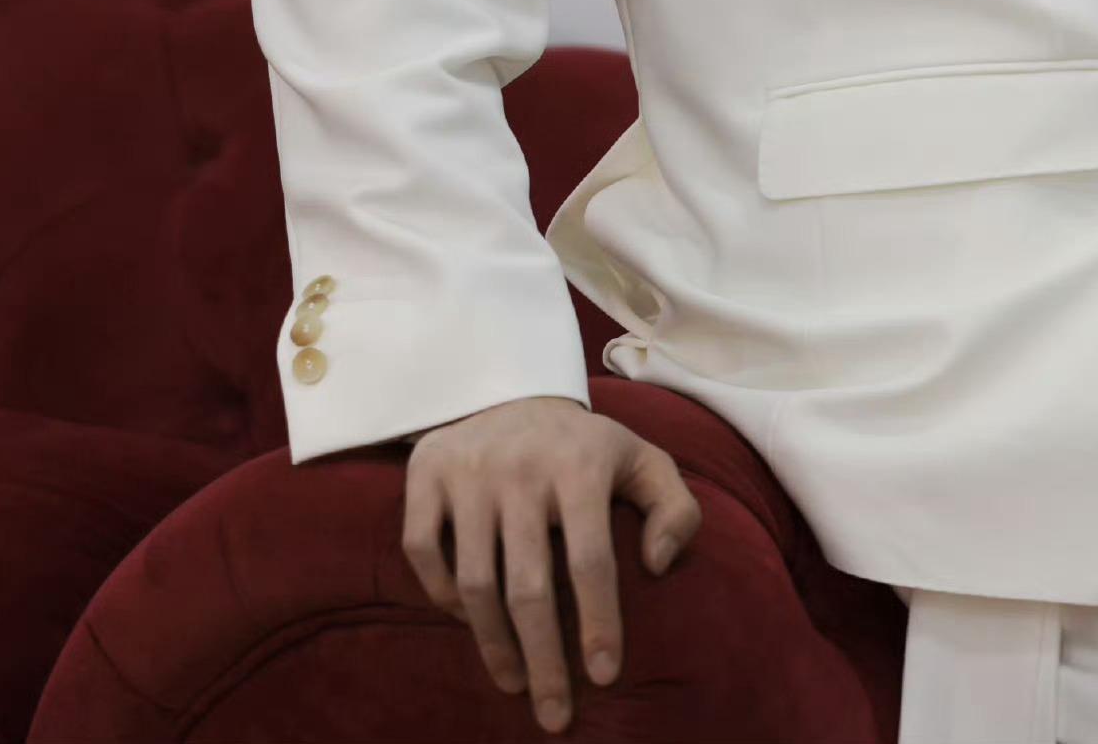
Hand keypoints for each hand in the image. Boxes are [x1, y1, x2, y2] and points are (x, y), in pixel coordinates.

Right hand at [401, 393, 700, 730]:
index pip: (591, 559)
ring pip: (474, 580)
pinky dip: (439, 594)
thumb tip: (656, 565)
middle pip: (528, 585)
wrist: (510, 386)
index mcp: (581, 463)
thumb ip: (675, 508)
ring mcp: (469, 469)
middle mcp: (522, 466)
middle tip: (555, 714)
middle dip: (544, 659)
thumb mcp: (643, 461)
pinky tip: (469, 620)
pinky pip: (422, 550)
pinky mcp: (426, 471)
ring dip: (493, 644)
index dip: (598, 622)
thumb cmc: (583, 446)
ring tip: (515, 684)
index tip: (604, 676)